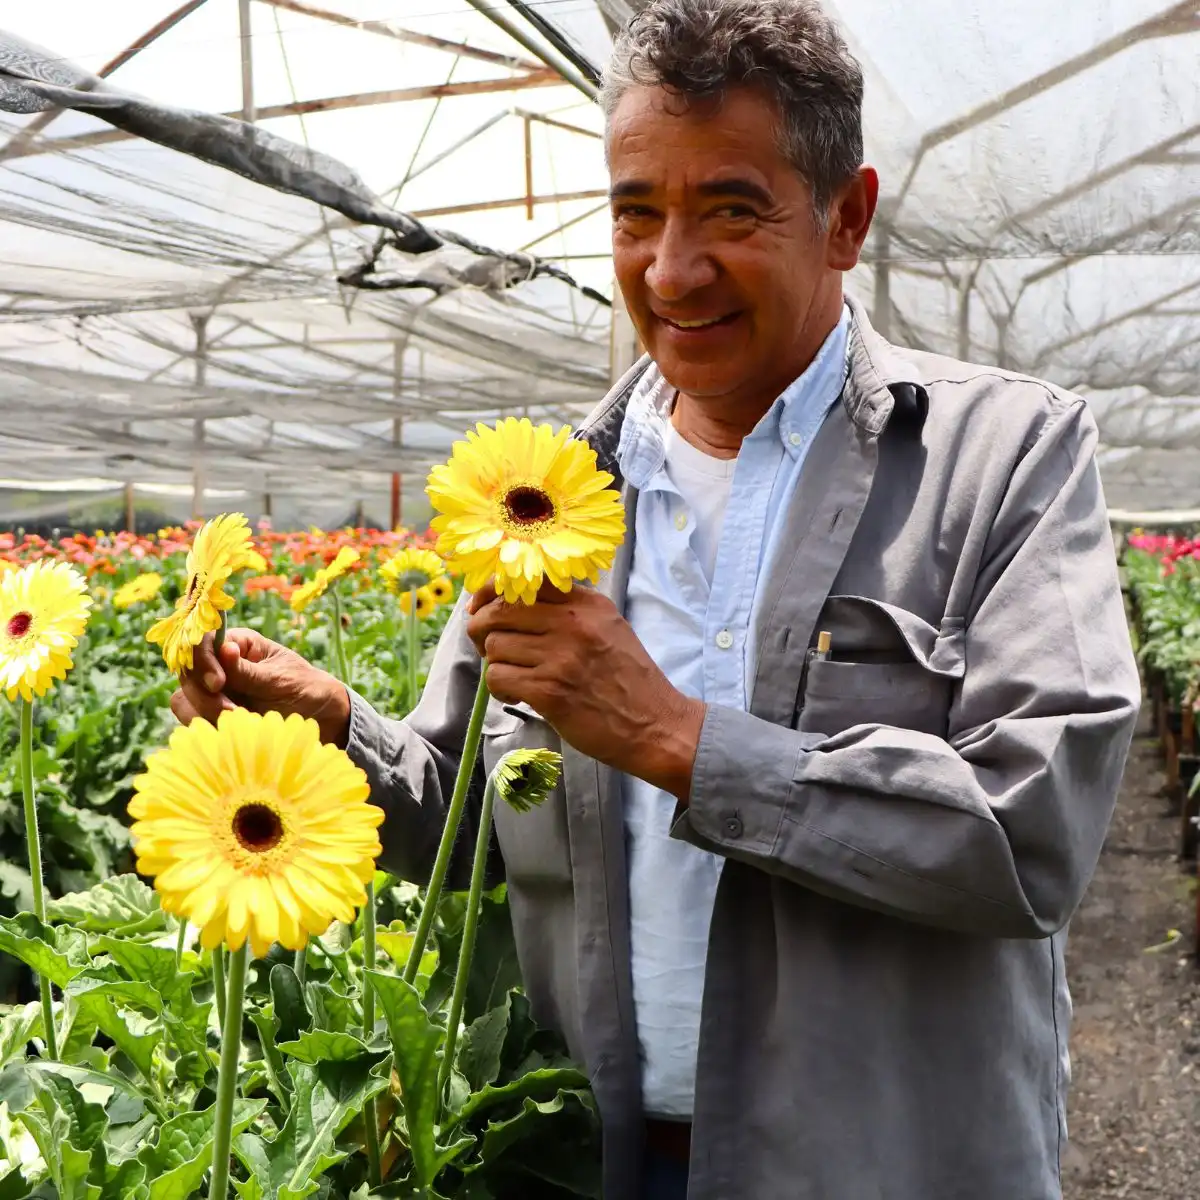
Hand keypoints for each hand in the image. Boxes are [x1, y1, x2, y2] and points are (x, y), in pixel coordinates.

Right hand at [170, 628, 351, 747]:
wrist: (320, 719)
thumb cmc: (305, 689)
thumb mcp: (280, 680)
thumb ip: (249, 672)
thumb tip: (224, 648)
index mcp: (237, 644)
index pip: (201, 642)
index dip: (202, 661)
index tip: (218, 683)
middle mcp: (220, 665)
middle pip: (187, 673)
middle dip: (205, 695)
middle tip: (234, 712)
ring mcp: (214, 691)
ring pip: (184, 699)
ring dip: (204, 714)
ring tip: (240, 723)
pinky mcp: (214, 714)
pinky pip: (193, 721)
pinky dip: (207, 728)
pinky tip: (232, 733)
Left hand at [466, 583, 704, 800]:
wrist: (655, 726)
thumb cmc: (630, 681)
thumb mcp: (609, 628)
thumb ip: (571, 610)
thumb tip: (514, 604)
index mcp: (586, 603)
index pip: (524, 581)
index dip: (491, 593)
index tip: (481, 608)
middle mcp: (572, 623)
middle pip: (499, 612)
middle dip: (481, 630)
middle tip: (488, 648)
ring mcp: (560, 657)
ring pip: (494, 647)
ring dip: (495, 664)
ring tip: (515, 678)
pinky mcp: (549, 691)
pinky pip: (498, 678)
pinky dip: (500, 689)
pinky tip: (518, 696)